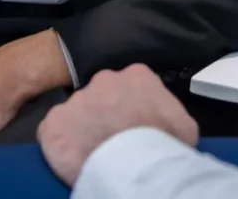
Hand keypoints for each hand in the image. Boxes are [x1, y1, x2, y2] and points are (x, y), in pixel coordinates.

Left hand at [38, 65, 198, 185]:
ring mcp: (76, 99)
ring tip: (92, 154)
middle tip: (112, 141)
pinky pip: (54, 133)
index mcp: (137, 75)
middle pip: (102, 97)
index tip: (132, 128)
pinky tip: (71, 160)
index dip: (130, 109)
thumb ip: (171, 115)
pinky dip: (60, 146)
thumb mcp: (184, 125)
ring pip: (78, 115)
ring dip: (83, 131)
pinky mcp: (54, 122)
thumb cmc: (164, 142)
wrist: (133, 162)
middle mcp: (104, 79)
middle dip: (105, 116)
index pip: (130, 88)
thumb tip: (169, 125)